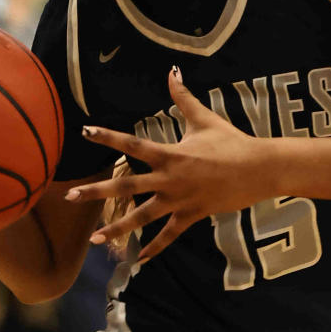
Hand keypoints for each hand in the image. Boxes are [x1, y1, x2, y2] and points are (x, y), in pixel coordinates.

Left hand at [65, 69, 275, 263]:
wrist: (259, 169)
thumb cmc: (232, 142)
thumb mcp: (205, 119)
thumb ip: (183, 98)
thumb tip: (172, 71)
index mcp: (170, 154)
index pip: (132, 144)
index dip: (108, 137)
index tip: (85, 131)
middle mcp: (170, 179)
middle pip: (126, 186)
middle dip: (96, 192)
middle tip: (70, 196)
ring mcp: (180, 200)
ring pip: (142, 217)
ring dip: (117, 229)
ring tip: (94, 239)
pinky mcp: (192, 215)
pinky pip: (170, 234)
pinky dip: (155, 248)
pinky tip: (139, 260)